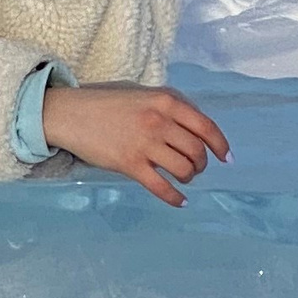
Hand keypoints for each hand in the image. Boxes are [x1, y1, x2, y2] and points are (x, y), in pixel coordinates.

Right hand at [39, 79, 229, 207]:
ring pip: (183, 169)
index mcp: (165, 102)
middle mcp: (159, 122)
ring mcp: (144, 144)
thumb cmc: (107, 105)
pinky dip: (175, 197)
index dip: (221, 145)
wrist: (71, 114)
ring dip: (188, 177)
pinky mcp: (129, 164)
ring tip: (183, 177)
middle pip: (197, 151)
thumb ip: (170, 108)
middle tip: (195, 168)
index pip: (205, 127)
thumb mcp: (143, 95)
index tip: (226, 158)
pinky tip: (181, 201)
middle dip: (201, 164)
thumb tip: (196, 130)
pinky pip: (161, 187)